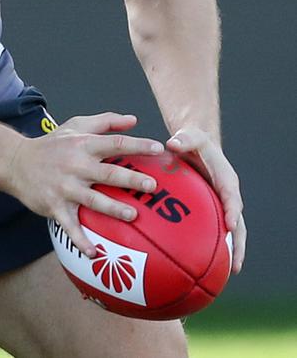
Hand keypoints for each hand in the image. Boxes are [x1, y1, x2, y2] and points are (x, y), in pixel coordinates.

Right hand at [7, 112, 163, 257]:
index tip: (158, 148)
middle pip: (108, 173)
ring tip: (133, 215)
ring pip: (93, 200)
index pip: (114, 143)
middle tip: (152, 186)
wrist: (16, 162)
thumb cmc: (52, 144)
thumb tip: (133, 120)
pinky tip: (94, 253)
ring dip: (113, 208)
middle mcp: (76, 165)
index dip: (137, 145)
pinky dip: (81, 240)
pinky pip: (70, 226)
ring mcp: (65, 187)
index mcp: (83, 145)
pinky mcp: (55, 206)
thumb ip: (106, 121)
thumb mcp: (76, 125)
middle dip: (130, 180)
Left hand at [166, 127, 245, 273]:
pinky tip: (201, 265)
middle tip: (235, 266)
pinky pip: (213, 230)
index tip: (231, 226)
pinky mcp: (211, 211)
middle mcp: (227, 195)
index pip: (231, 197)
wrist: (196, 144)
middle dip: (238, 244)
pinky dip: (212, 247)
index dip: (232, 211)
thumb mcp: (189, 136)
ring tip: (227, 275)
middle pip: (238, 223)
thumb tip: (171, 143)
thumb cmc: (192, 140)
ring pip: (230, 233)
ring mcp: (221, 205)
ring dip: (230, 252)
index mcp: (225, 178)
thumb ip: (183, 139)